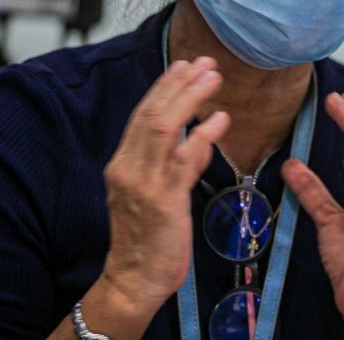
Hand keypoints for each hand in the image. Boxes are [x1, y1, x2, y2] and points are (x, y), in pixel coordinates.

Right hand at [100, 57, 229, 313]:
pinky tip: (220, 120)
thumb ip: (172, 164)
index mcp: (122, 164)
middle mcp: (128, 169)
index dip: (164, 87)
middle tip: (205, 62)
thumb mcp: (154, 193)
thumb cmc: (146, 238)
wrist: (133, 281)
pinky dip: (202, 136)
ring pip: (165, 129)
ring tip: (213, 78)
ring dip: (191, 99)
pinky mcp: (164, 202)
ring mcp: (144, 185)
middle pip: (153, 114)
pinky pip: (184, 161)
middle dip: (179, 84)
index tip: (184, 66)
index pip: (142, 115)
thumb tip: (196, 137)